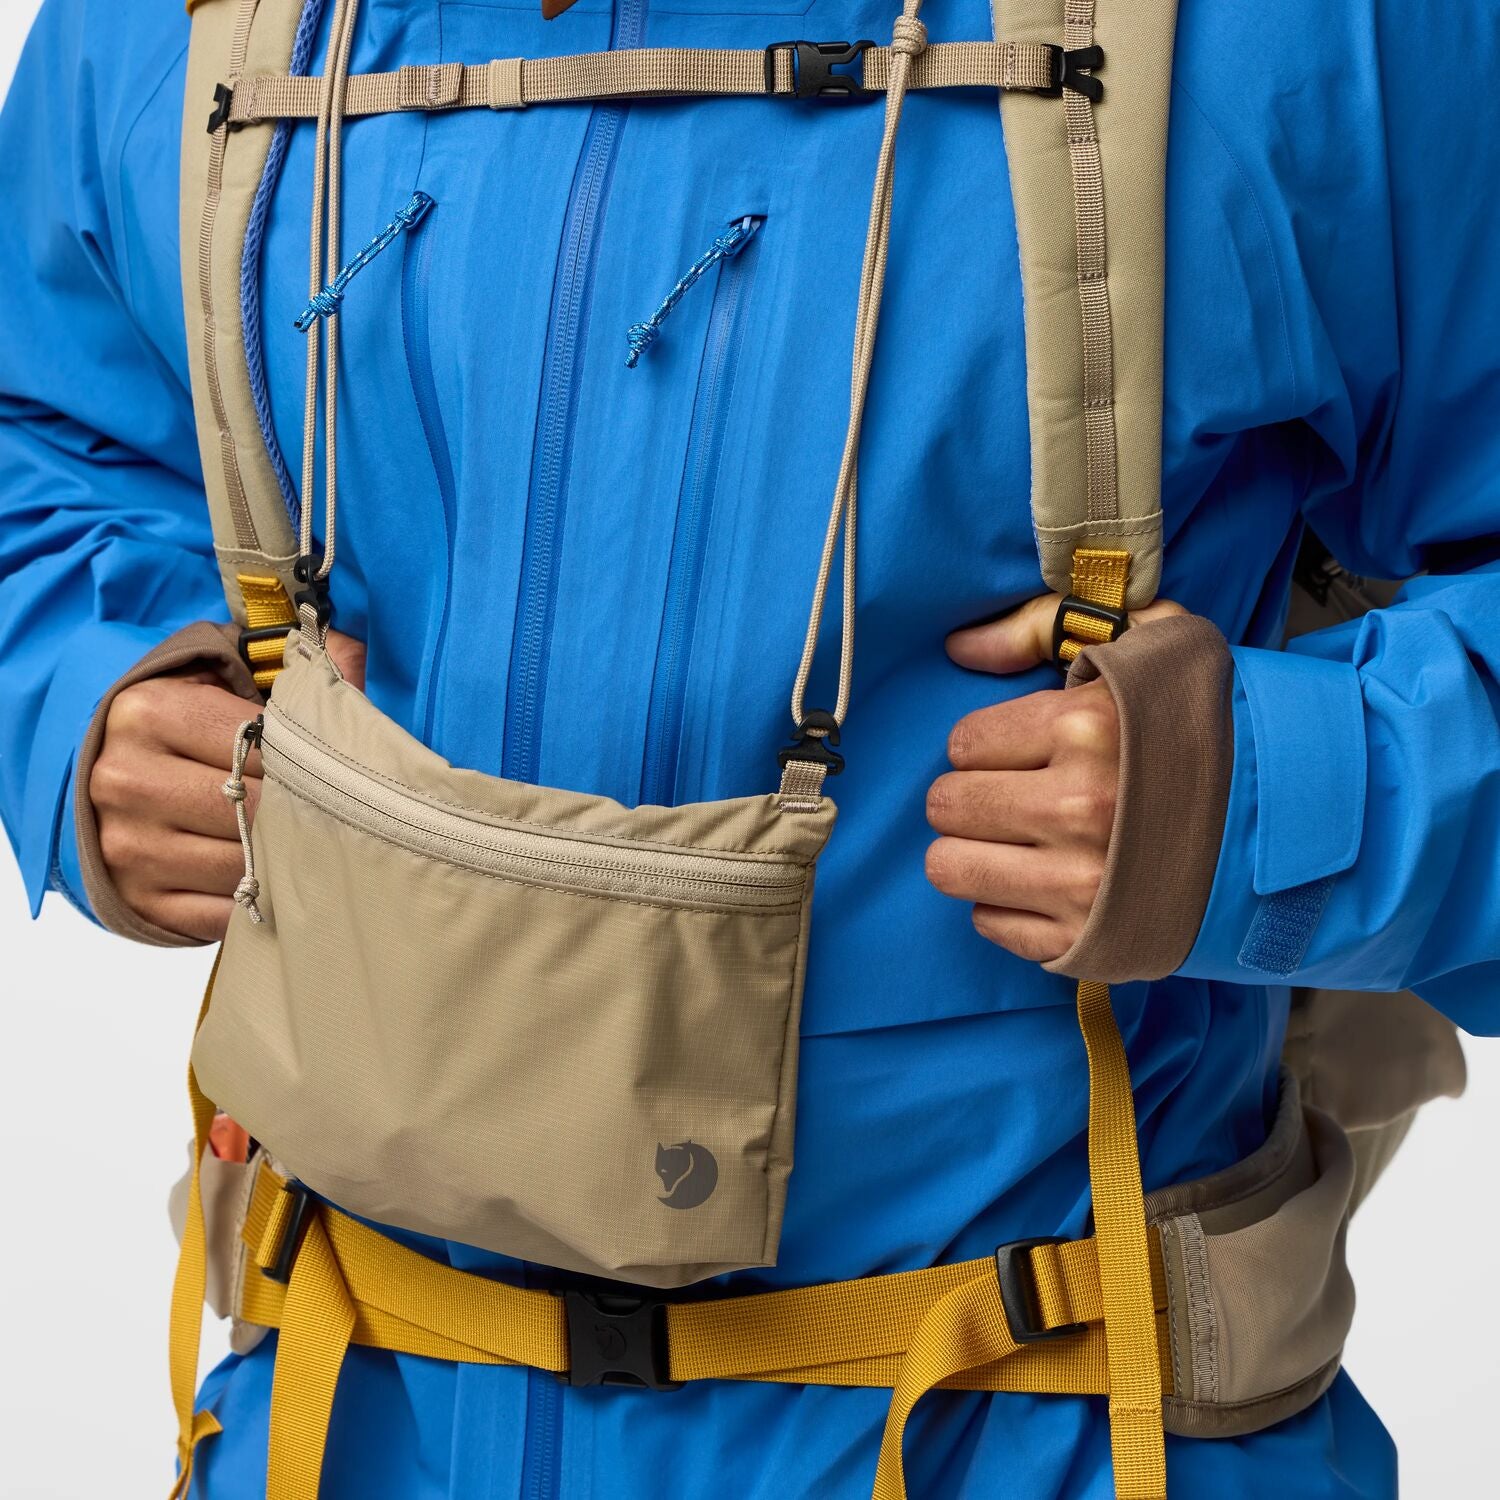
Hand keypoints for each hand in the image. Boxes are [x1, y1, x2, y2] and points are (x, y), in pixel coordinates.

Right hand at [91, 629, 364, 941]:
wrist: (110, 777)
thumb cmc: (189, 726)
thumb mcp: (228, 680)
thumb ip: (299, 669)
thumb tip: (361, 659)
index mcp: (151, 712)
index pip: (258, 744)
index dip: (307, 759)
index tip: (340, 767)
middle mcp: (127, 779)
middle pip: (251, 809)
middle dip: (302, 814)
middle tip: (345, 815)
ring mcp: (125, 845)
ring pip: (240, 866)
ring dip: (286, 863)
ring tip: (318, 849)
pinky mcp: (134, 899)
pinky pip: (219, 913)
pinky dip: (260, 905)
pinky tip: (281, 886)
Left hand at [925, 594, 1182, 962]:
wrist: (1298, 820)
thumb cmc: (1210, 724)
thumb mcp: (1145, 643)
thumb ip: (1042, 628)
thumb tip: (959, 647)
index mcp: (1086, 727)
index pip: (962, 743)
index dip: (984, 746)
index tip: (1016, 751)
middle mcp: (1080, 806)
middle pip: (948, 806)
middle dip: (969, 797)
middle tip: (1008, 796)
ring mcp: (1082, 881)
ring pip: (948, 868)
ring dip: (971, 852)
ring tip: (1013, 841)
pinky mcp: (1087, 940)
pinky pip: (990, 923)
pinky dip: (1004, 904)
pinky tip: (1041, 883)